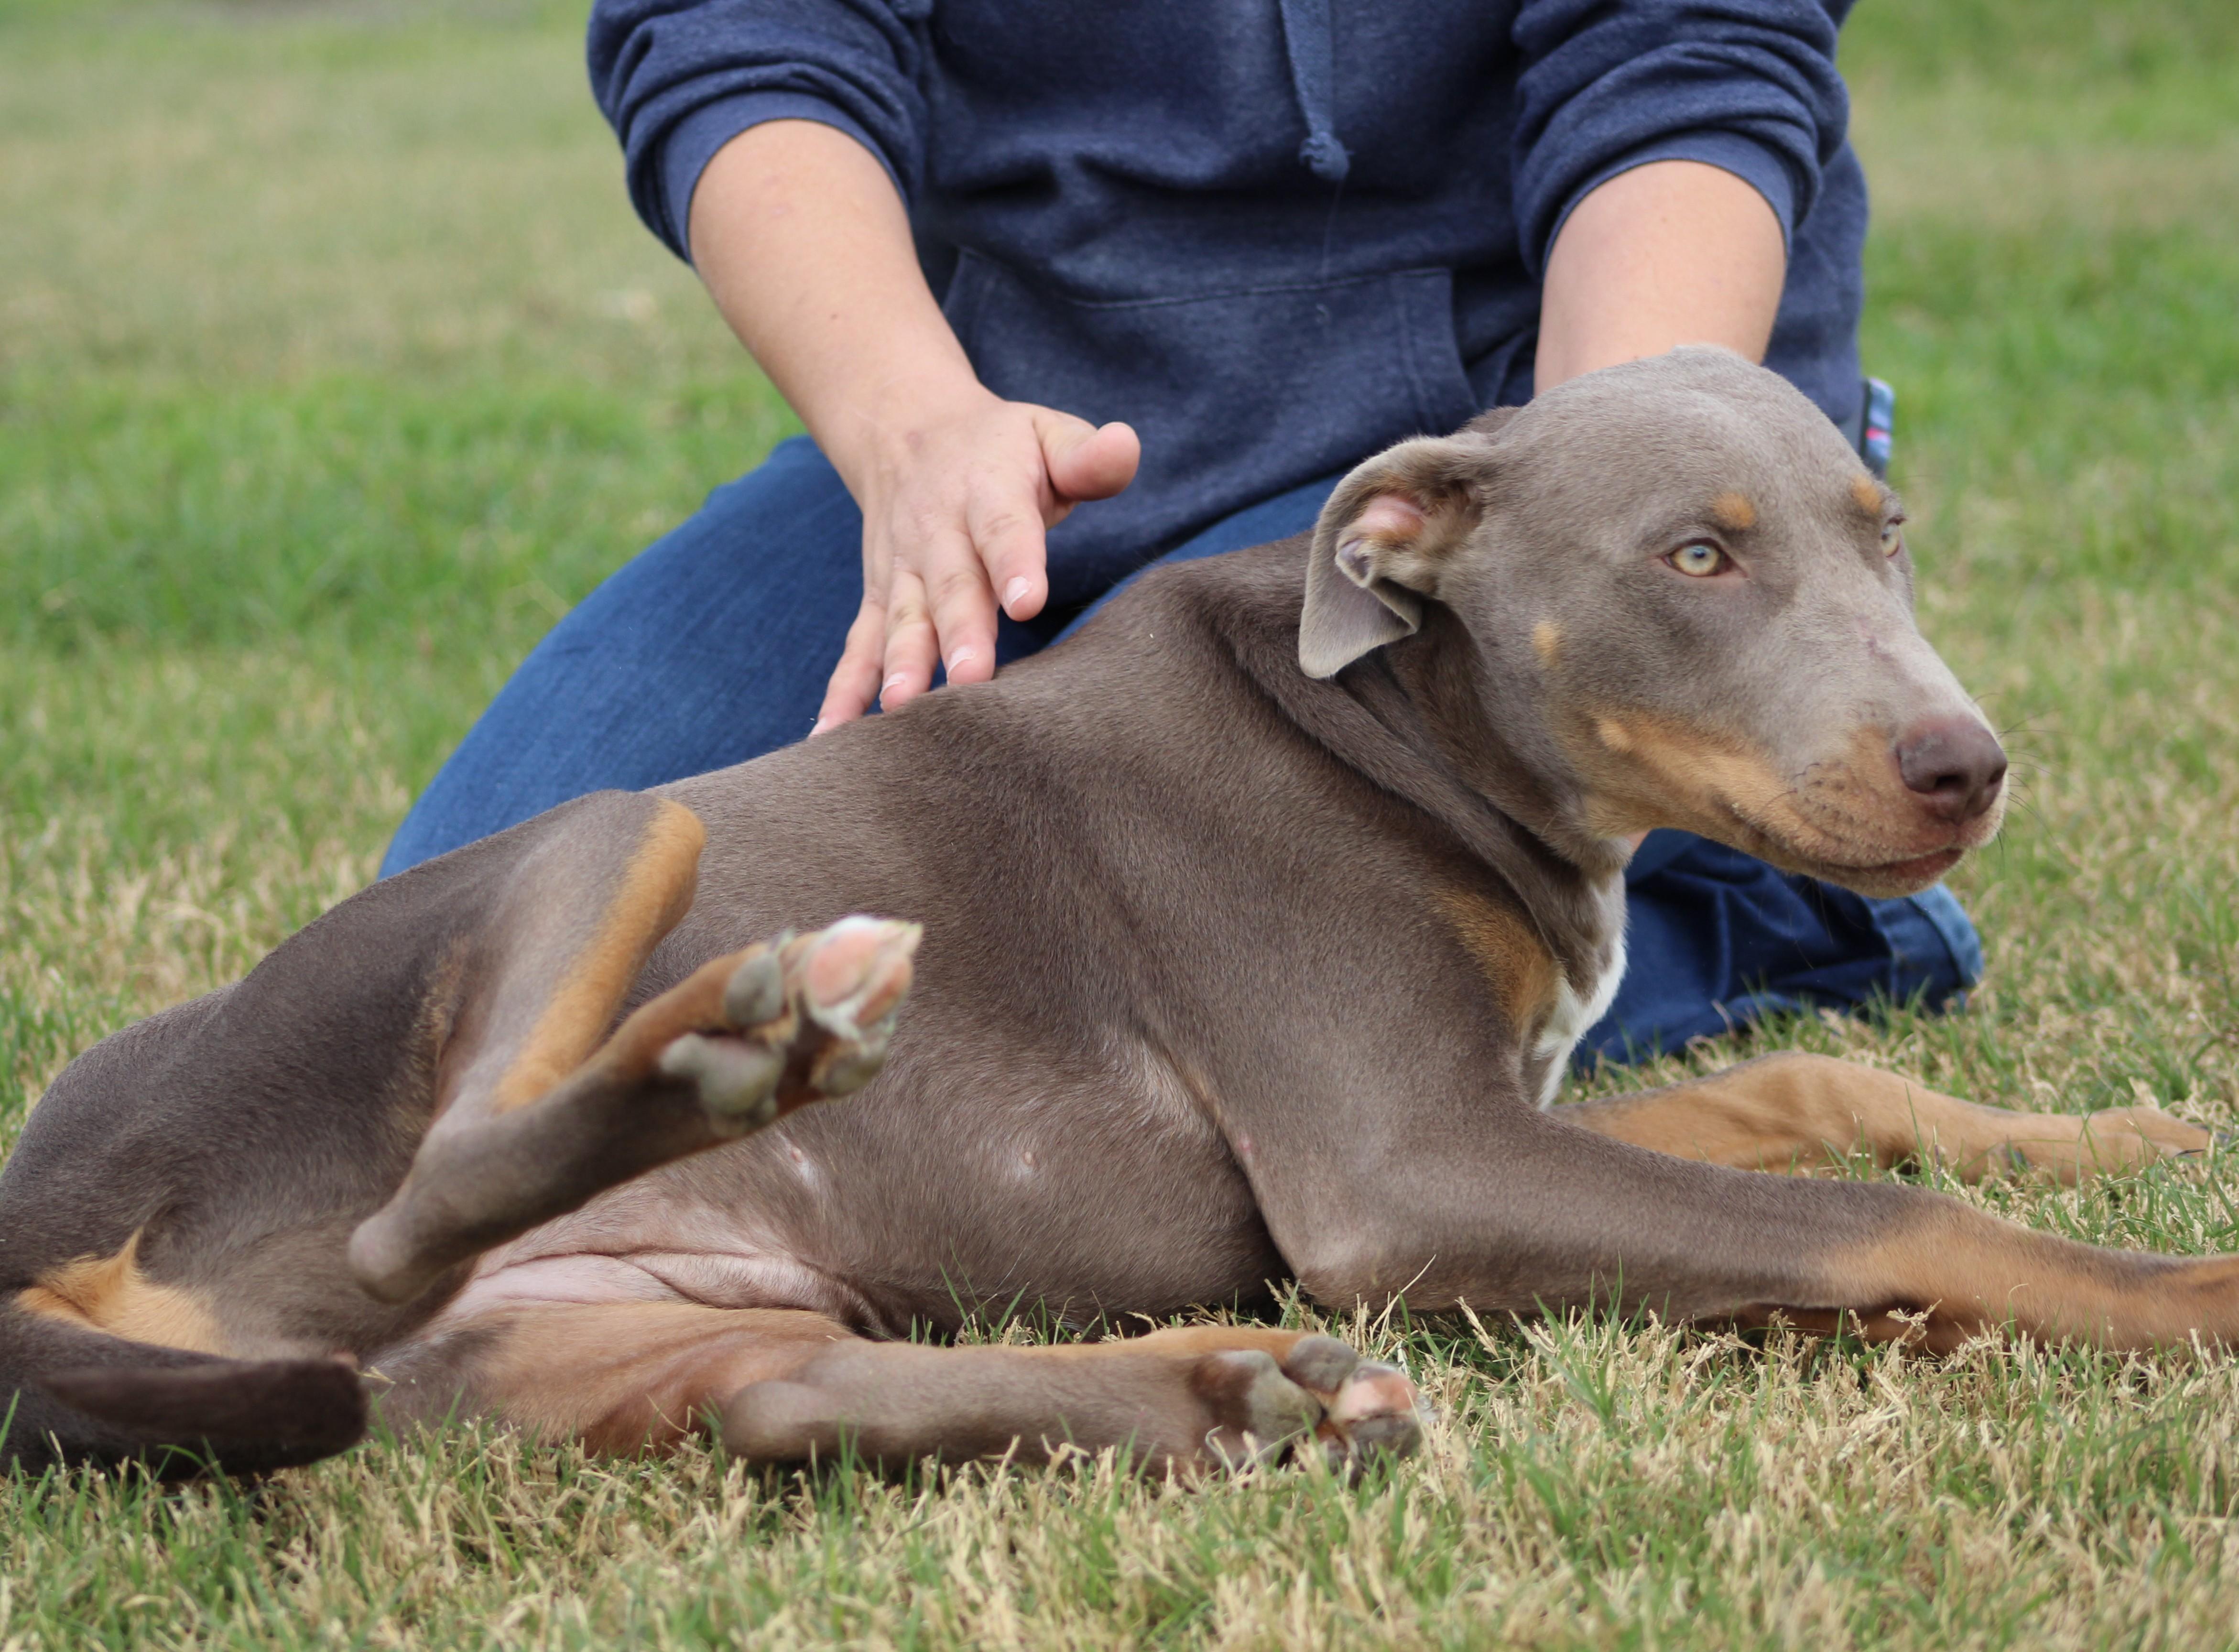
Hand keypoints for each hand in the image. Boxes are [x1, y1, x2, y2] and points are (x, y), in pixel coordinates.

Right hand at [812, 388, 1138, 731]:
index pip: (1003, 525)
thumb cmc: (1002, 448)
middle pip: (950, 585)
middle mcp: (937, 532)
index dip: (1015, 562)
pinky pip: (860, 646)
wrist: (907, 431)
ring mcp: (902, 569)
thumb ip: (1086, 454)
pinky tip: (834, 734)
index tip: (1027, 602)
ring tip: (904, 708)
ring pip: (903, 619)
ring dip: (901, 665)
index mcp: (987, 489)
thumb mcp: (1048, 434)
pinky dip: (844, 689)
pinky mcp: (880, 598)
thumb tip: (1123, 446)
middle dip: (958, 633)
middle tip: (971, 679)